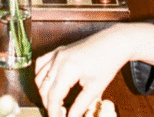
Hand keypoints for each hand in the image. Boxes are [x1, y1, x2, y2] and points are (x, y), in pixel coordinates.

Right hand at [36, 25, 151, 116]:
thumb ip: (80, 105)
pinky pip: (41, 64)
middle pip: (43, 88)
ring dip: (43, 91)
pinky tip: (48, 84)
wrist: (114, 43)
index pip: (53, 96)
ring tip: (54, 102)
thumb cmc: (107, 63)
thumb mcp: (95, 88)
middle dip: (48, 104)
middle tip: (58, 114)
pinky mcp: (58, 50)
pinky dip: (41, 76)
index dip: (53, 112)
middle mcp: (58, 59)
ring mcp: (57, 53)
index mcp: (68, 68)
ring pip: (39, 77)